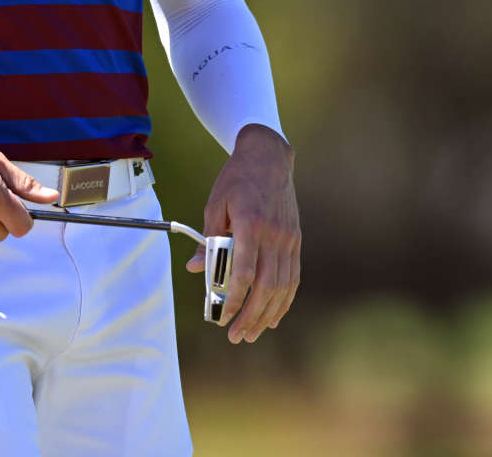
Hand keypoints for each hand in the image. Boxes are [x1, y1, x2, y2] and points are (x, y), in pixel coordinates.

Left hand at [187, 123, 299, 342]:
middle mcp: (274, 235)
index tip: (223, 317)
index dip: (235, 299)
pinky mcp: (296, 240)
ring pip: (282, 287)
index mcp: (251, 225)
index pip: (245, 272)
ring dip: (267, 314)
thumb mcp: (214, 205)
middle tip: (235, 335)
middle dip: (250, 316)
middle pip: (267, 287)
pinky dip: (284, 300)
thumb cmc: (237, 180)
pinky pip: (293, 277)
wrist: (268, 157)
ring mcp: (289, 239)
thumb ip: (208, 240)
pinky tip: (273, 316)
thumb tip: (195, 269)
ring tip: (251, 333)